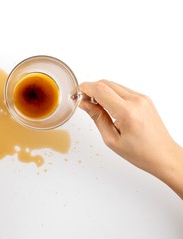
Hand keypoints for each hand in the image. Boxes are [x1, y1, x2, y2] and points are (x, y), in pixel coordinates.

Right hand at [79, 80, 182, 198]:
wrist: (163, 155)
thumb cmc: (140, 152)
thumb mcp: (111, 139)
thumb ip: (97, 117)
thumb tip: (84, 103)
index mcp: (127, 112)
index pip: (100, 90)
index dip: (85, 89)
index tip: (76, 94)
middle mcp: (136, 101)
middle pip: (106, 83)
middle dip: (91, 89)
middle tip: (83, 101)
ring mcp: (142, 98)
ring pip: (113, 85)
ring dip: (100, 91)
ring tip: (94, 106)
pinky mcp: (144, 99)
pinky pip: (122, 90)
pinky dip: (110, 94)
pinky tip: (106, 106)